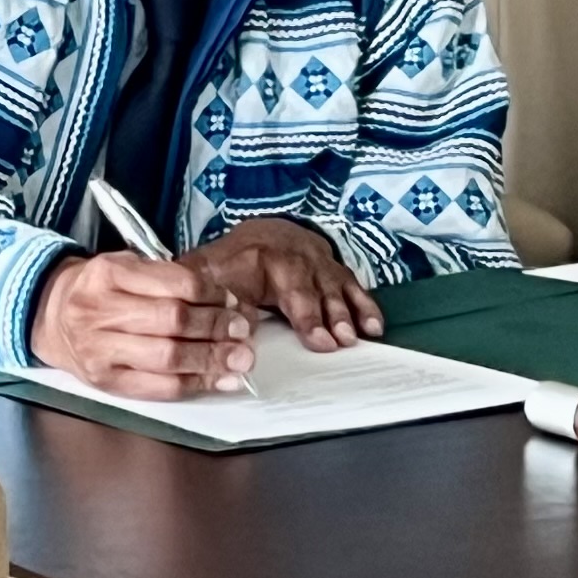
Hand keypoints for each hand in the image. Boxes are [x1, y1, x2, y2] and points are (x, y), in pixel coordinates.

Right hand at [30, 248, 256, 397]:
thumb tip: (226, 302)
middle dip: (216, 327)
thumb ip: (167, 279)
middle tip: (244, 330)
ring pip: (169, 358)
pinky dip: (197, 385)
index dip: (211, 294)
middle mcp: (99, 311)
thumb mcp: (125, 266)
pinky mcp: (106, 382)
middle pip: (173, 321)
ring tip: (242, 358)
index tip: (233, 301)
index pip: (174, 282)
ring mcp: (100, 350)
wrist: (51, 317)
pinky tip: (222, 380)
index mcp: (108, 273)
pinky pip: (160, 388)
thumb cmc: (99, 289)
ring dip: (213, 359)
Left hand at [178, 217, 383, 350]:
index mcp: (262, 259)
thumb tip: (208, 323)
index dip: (304, 315)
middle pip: (315, 290)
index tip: (317, 340)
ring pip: (336, 286)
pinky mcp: (335, 270)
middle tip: (338, 342)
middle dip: (328, 316)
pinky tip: (374, 327)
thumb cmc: (231, 264)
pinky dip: (366, 306)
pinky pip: (353, 286)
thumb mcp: (207, 273)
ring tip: (356, 337)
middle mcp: (296, 259)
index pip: (286, 288)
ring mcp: (319, 264)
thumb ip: (203, 294)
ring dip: (348, 313)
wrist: (263, 235)